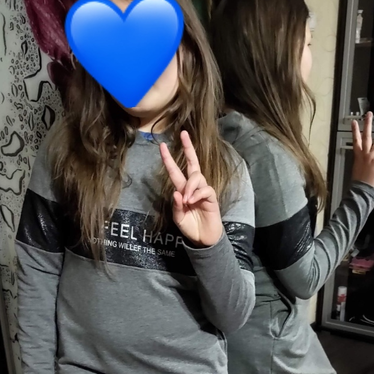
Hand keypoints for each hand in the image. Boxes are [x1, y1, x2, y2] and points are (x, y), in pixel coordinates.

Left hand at [159, 130, 223, 246]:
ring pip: (197, 177)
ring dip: (189, 187)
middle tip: (183, 134)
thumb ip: (176, 206)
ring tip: (186, 201)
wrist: (203, 239)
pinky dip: (197, 194)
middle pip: (193, 163)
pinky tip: (192, 202)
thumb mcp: (178, 218)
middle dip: (188, 148)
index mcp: (183, 190)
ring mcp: (203, 191)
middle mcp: (194, 187)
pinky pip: (205, 189)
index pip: (176, 171)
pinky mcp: (211, 198)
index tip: (162, 146)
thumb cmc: (190, 227)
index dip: (169, 159)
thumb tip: (176, 192)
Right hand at [351, 112, 373, 192]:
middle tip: (369, 114)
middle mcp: (365, 154)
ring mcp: (373, 157)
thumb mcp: (357, 168)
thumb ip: (363, 158)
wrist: (361, 191)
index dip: (355, 130)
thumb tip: (372, 154)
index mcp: (358, 156)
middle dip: (367, 123)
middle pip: (366, 135)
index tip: (354, 122)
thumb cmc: (359, 182)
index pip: (356, 140)